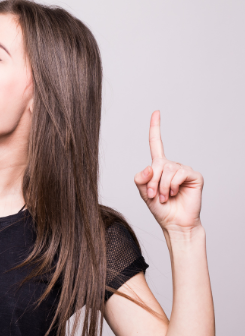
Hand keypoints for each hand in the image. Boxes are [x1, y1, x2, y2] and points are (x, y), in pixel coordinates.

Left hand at [134, 111, 203, 232]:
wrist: (175, 223)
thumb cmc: (160, 209)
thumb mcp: (144, 193)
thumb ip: (140, 180)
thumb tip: (149, 167)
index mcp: (159, 167)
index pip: (156, 144)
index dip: (156, 128)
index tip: (156, 112)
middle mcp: (172, 166)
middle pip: (157, 164)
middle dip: (152, 182)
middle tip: (154, 196)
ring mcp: (183, 170)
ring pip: (167, 170)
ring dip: (162, 187)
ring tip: (165, 197)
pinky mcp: (194, 176)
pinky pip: (179, 174)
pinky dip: (172, 185)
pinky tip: (175, 194)